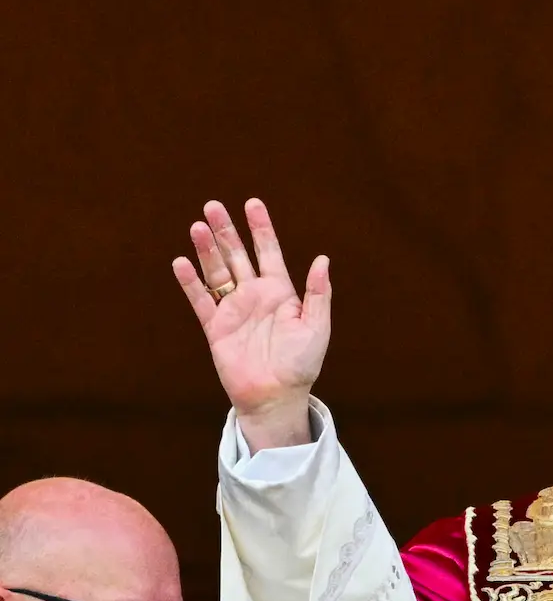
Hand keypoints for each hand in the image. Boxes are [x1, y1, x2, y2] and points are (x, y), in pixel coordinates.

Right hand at [172, 199, 330, 450]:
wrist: (276, 396)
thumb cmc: (301, 364)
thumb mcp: (317, 326)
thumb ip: (319, 293)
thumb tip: (323, 259)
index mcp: (280, 292)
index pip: (269, 252)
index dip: (261, 228)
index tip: (252, 204)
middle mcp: (255, 296)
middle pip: (237, 255)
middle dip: (226, 231)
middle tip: (213, 205)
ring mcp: (233, 310)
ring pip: (217, 272)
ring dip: (207, 250)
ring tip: (198, 226)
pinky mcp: (216, 327)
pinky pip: (200, 300)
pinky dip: (190, 282)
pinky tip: (181, 262)